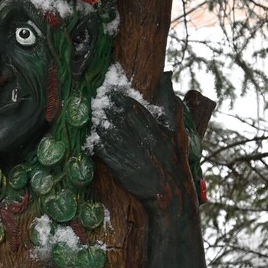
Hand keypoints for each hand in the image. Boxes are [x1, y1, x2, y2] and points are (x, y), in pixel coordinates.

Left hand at [90, 71, 186, 206]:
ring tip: (90, 115)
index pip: (129, 105)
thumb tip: (167, 75)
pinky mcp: (116, 165)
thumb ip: (170, 102)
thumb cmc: (174, 159)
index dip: (116, 96)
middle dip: (102, 106)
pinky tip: (90, 135)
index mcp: (151, 126)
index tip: (108, 90)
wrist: (168, 192)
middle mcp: (137, 136)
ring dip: (96, 121)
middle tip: (94, 99)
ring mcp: (126, 150)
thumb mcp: (177, 128)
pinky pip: (100, 149)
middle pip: (114, 115)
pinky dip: (93, 140)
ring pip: (105, 130)